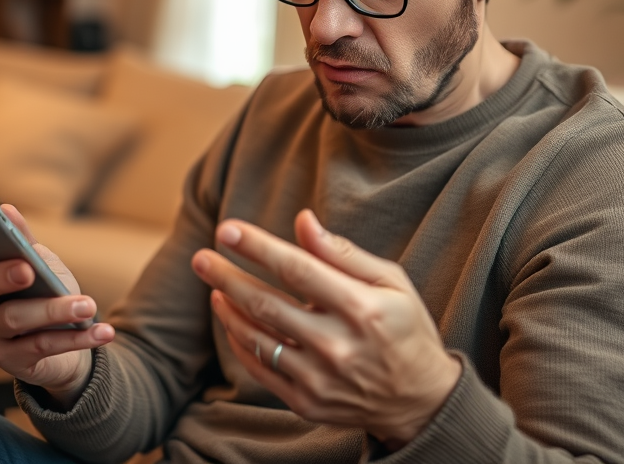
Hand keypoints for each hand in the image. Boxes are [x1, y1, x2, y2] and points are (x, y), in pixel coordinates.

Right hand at [0, 203, 114, 407]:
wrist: (66, 337)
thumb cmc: (42, 290)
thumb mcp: (36, 261)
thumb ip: (21, 240)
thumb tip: (6, 210)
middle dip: (0, 276)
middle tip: (27, 269)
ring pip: (14, 319)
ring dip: (54, 310)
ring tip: (86, 305)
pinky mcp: (12, 361)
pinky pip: (43, 346)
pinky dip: (77, 338)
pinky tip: (102, 332)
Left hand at [191, 210, 459, 447]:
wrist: (421, 401)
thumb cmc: (406, 329)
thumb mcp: (391, 282)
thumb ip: (343, 253)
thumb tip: (303, 221)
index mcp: (362, 309)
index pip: (297, 270)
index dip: (258, 247)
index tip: (227, 229)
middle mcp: (338, 346)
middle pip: (267, 304)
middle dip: (227, 276)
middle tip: (201, 257)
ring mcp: (320, 379)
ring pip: (257, 338)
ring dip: (228, 308)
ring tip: (214, 284)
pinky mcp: (307, 403)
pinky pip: (260, 369)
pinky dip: (240, 341)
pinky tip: (231, 318)